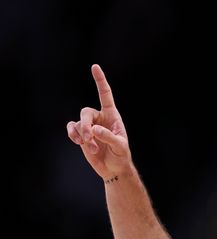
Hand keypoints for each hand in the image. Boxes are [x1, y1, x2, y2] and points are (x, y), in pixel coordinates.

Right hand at [66, 64, 132, 179]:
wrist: (114, 169)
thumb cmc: (121, 156)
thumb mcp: (120, 147)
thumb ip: (109, 137)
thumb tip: (94, 129)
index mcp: (112, 116)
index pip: (105, 95)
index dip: (100, 81)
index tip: (94, 67)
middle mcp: (100, 118)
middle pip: (86, 112)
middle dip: (85, 126)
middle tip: (88, 139)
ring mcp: (89, 126)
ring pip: (78, 122)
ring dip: (81, 135)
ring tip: (90, 147)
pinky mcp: (81, 135)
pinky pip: (71, 128)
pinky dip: (73, 135)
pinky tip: (78, 142)